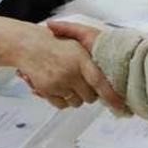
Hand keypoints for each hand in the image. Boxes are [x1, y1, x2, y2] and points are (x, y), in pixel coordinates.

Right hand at [0, 18, 123, 110]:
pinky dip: (63, 100)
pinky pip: (61, 105)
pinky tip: (59, 87)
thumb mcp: (76, 41)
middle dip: (90, 94)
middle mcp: (70, 72)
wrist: (27, 45)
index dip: (111, 96)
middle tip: (85, 85)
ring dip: (76, 97)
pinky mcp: (46, 91)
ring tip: (70, 83)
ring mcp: (57, 83)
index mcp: (80, 59)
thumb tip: (107, 73)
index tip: (121, 106)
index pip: (99, 81)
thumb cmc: (54, 42)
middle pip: (89, 96)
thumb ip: (91, 55)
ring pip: (76, 102)